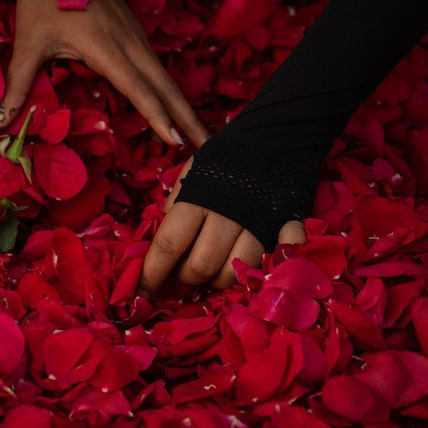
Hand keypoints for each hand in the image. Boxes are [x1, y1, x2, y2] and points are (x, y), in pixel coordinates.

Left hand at [0, 0, 207, 146]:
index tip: (177, 143)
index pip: (139, 89)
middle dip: (188, 119)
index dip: (158, 117)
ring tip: (199, 135)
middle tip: (209, 148)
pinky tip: (174, 107)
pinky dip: (170, 90)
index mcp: (106, 46)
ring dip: (183, 106)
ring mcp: (136, 35)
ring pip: (165, 77)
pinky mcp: (135, 32)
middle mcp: (130, 42)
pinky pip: (157, 67)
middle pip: (166, 86)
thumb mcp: (28, 40)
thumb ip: (17, 85)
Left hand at [139, 158, 303, 292]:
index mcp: (197, 199)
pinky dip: (269, 268)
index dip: (152, 274)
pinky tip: (256, 268)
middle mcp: (226, 214)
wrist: (275, 133)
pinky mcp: (286, 224)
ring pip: (235, 273)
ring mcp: (259, 222)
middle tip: (185, 271)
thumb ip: (176, 206)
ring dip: (220, 280)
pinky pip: (278, 258)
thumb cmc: (225, 157)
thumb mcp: (191, 173)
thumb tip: (164, 245)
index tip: (141, 293)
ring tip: (214, 268)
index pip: (168, 246)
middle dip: (187, 278)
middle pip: (201, 266)